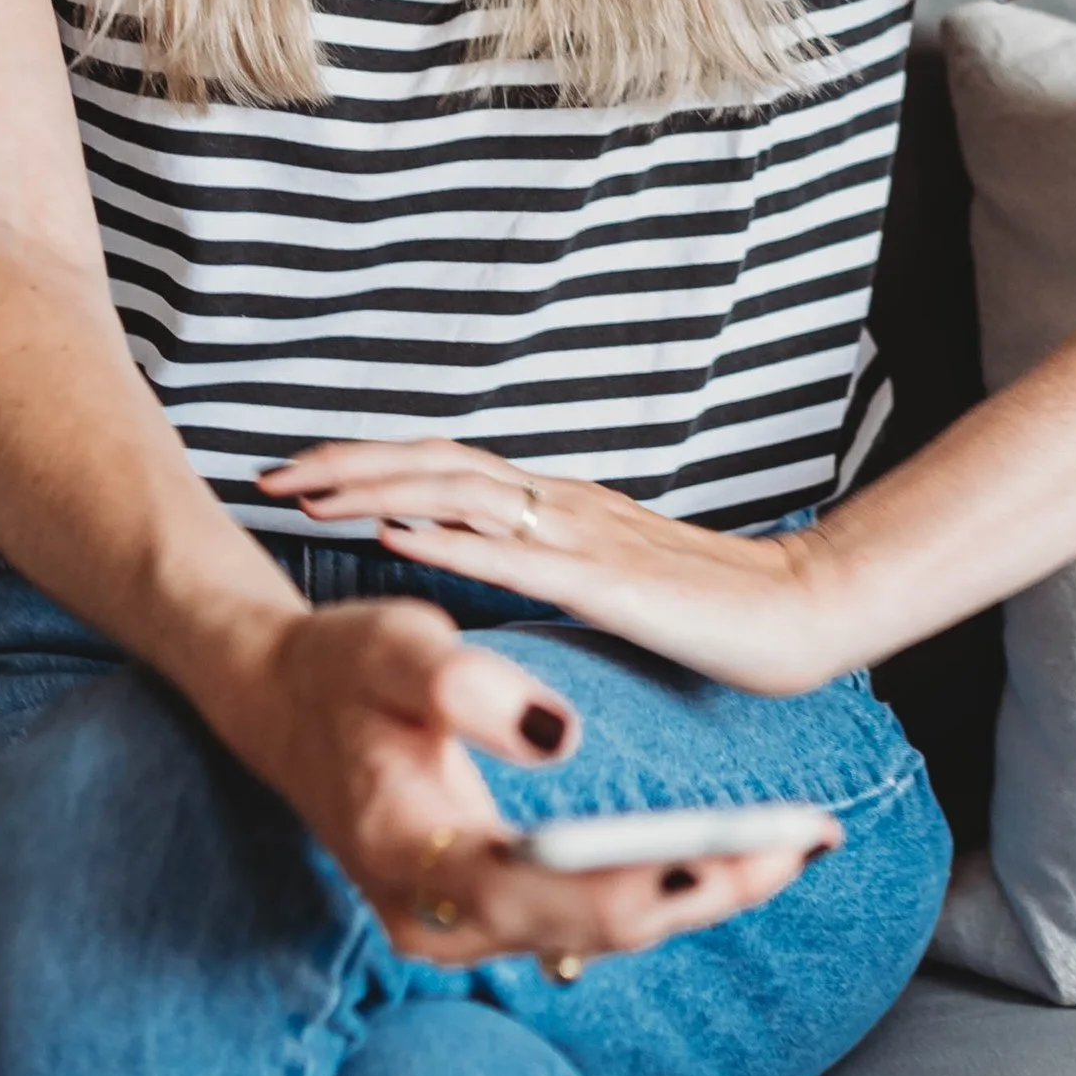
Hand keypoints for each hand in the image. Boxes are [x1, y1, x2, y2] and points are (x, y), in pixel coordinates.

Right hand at [219, 593, 829, 969]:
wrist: (279, 700)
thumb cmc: (340, 666)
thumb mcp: (394, 647)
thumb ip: (467, 684)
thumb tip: (561, 733)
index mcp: (419, 860)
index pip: (564, 893)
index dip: (661, 872)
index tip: (750, 845)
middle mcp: (442, 921)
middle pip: (599, 928)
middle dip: (708, 884)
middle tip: (805, 843)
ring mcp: (463, 924)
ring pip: (600, 932)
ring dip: (696, 889)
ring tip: (791, 848)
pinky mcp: (486, 905)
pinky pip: (585, 914)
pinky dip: (658, 883)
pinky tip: (726, 853)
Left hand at [255, 441, 860, 695]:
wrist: (803, 611)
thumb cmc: (717, 605)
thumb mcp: (616, 580)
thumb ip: (560, 564)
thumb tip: (498, 566)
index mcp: (562, 506)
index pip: (450, 468)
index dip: (375, 464)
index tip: (305, 473)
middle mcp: (562, 505)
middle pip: (437, 465)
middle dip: (350, 465)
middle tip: (273, 472)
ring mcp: (582, 536)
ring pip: (460, 493)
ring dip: (378, 487)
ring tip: (307, 493)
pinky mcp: (604, 581)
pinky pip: (511, 552)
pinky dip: (445, 535)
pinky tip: (396, 532)